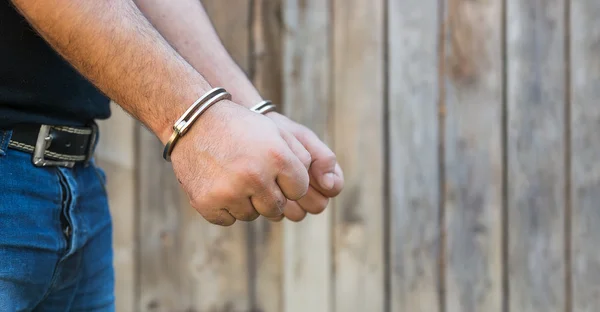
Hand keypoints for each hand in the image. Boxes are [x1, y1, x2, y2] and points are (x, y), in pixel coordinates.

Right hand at [169, 100, 311, 225]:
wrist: (195, 122)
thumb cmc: (244, 128)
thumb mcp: (279, 132)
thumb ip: (307, 158)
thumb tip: (330, 187)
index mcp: (277, 157)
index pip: (300, 190)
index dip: (290, 181)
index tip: (276, 169)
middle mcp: (255, 176)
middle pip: (279, 208)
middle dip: (271, 194)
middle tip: (254, 174)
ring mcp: (229, 192)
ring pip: (253, 215)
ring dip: (248, 201)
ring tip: (235, 175)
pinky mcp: (208, 203)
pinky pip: (229, 219)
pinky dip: (226, 207)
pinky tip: (219, 184)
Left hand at [264, 112, 343, 221]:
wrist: (246, 133)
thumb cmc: (276, 133)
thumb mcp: (299, 138)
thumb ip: (321, 156)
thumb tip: (329, 184)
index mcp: (321, 171)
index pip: (333, 188)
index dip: (323, 181)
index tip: (306, 168)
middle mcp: (309, 190)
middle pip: (318, 205)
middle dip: (305, 192)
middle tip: (286, 175)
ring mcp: (290, 200)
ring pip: (298, 214)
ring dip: (287, 199)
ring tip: (273, 179)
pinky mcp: (270, 206)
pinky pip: (277, 215)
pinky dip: (271, 202)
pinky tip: (262, 187)